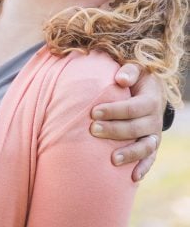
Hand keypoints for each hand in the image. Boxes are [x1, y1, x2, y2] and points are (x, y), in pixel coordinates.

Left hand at [90, 65, 164, 180]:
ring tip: (112, 159)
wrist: (153, 90)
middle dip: (114, 130)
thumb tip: (120, 79)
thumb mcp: (136, 69)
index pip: (132, 108)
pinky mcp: (153, 146)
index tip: (93, 112)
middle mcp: (155, 120)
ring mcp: (155, 135)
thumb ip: (129, 71)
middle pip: (135, 129)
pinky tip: (133, 177)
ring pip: (145, 148)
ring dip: (129, 154)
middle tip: (93, 130)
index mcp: (151, 100)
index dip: (113, 111)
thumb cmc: (138, 78)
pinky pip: (150, 159)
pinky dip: (143, 168)